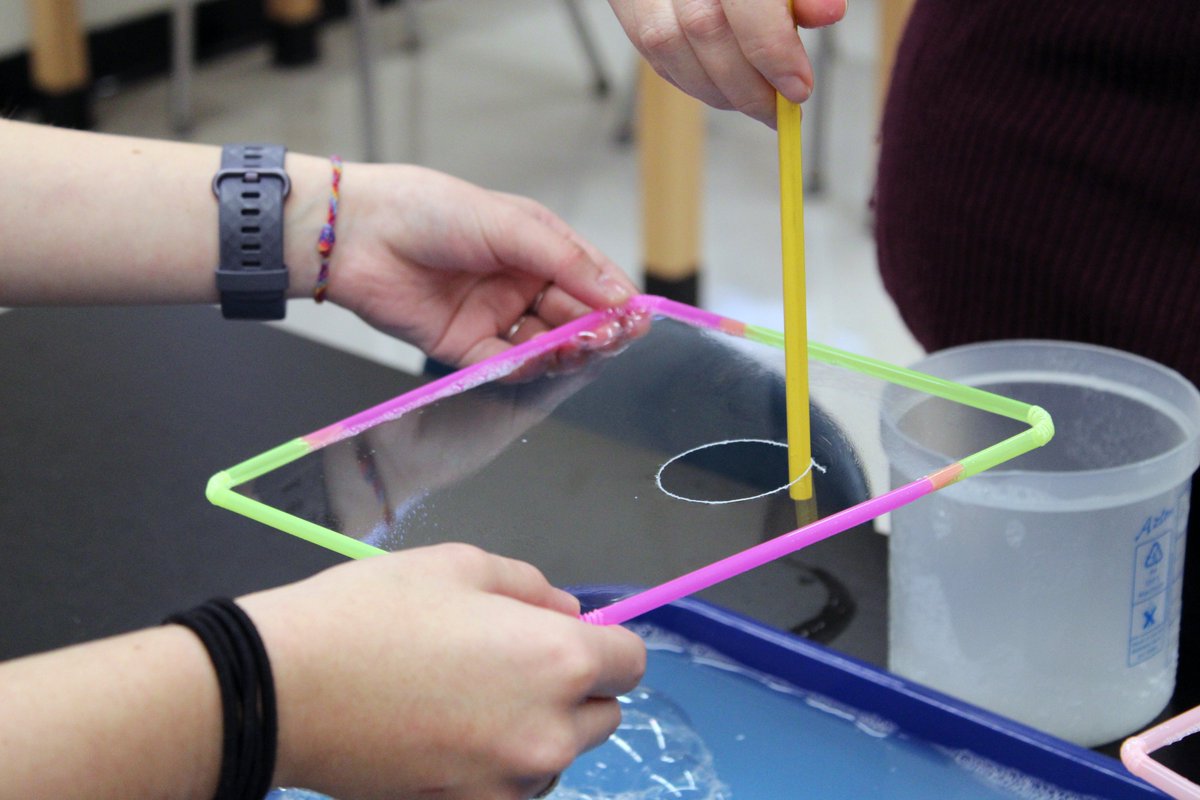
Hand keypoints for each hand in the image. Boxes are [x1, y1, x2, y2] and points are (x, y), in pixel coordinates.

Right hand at [239, 544, 646, 799]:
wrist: (283, 688)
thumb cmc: (373, 611)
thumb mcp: (460, 566)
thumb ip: (532, 588)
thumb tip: (569, 613)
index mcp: (558, 662)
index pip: (630, 663)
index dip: (604, 644)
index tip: (565, 637)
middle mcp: (549, 734)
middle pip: (603, 716)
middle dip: (574, 689)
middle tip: (509, 666)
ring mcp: (508, 785)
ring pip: (557, 758)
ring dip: (536, 731)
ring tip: (468, 702)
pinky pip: (510, 788)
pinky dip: (495, 767)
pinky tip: (445, 738)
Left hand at [320, 163, 637, 366]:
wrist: (356, 234)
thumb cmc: (428, 210)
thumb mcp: (510, 225)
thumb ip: (566, 261)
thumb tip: (619, 295)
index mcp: (535, 248)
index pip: (590, 279)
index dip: (615, 301)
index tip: (636, 318)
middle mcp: (519, 284)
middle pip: (573, 318)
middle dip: (594, 330)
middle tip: (609, 337)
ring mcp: (493, 318)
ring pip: (544, 347)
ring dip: (564, 351)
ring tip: (575, 347)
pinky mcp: (464, 348)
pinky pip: (505, 365)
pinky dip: (524, 366)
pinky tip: (537, 357)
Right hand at [608, 0, 846, 125]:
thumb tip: (828, 13)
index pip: (745, 3)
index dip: (772, 51)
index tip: (798, 88)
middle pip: (704, 30)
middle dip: (746, 84)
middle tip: (778, 108)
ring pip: (670, 48)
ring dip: (717, 90)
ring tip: (753, 100)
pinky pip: (651, 51)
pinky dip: (690, 79)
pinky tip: (721, 85)